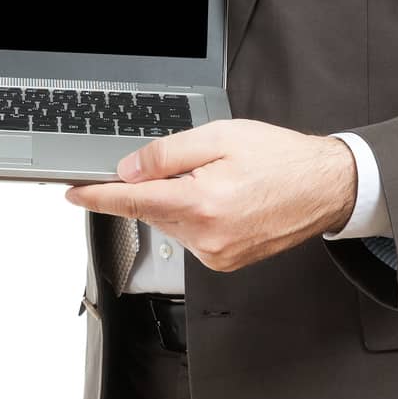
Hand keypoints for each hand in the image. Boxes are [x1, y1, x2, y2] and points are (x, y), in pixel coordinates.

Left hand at [63, 119, 357, 271]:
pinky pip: (192, 236)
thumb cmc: (280, 159)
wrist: (324, 187)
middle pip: (153, 210)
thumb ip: (168, 154)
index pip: (132, 200)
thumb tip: (128, 168)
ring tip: (220, 179)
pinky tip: (224, 199)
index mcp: (200, 202)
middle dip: (157, 186)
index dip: (98, 196)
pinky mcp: (225, 261)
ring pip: (172, 223)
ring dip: (179, 201)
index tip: (74, 194)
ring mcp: (216, 254)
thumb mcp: (219, 137)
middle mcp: (206, 236)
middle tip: (194, 163)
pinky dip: (195, 216)